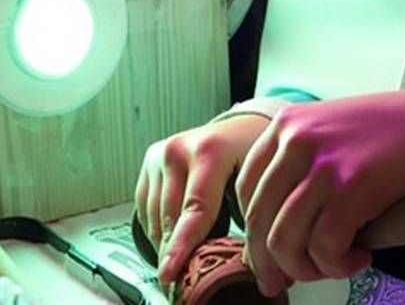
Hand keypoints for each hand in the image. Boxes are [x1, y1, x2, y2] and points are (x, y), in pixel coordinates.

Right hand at [135, 113, 269, 285]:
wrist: (241, 127)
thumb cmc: (253, 155)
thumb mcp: (260, 181)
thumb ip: (247, 215)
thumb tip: (236, 258)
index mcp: (209, 150)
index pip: (194, 210)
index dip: (182, 247)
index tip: (170, 272)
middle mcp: (178, 148)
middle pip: (170, 218)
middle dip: (175, 251)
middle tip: (184, 277)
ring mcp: (160, 154)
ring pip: (155, 216)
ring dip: (166, 242)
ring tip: (185, 257)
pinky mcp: (149, 161)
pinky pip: (144, 207)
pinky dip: (157, 226)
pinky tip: (174, 233)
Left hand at [235, 91, 404, 295]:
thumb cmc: (390, 135)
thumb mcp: (330, 133)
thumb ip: (299, 167)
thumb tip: (272, 234)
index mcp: (285, 125)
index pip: (245, 190)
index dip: (253, 232)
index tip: (269, 255)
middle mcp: (296, 140)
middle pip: (259, 219)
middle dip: (270, 262)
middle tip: (286, 282)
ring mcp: (322, 162)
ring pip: (285, 240)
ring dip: (308, 268)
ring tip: (336, 265)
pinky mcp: (353, 186)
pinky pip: (325, 247)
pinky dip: (338, 265)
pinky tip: (360, 256)